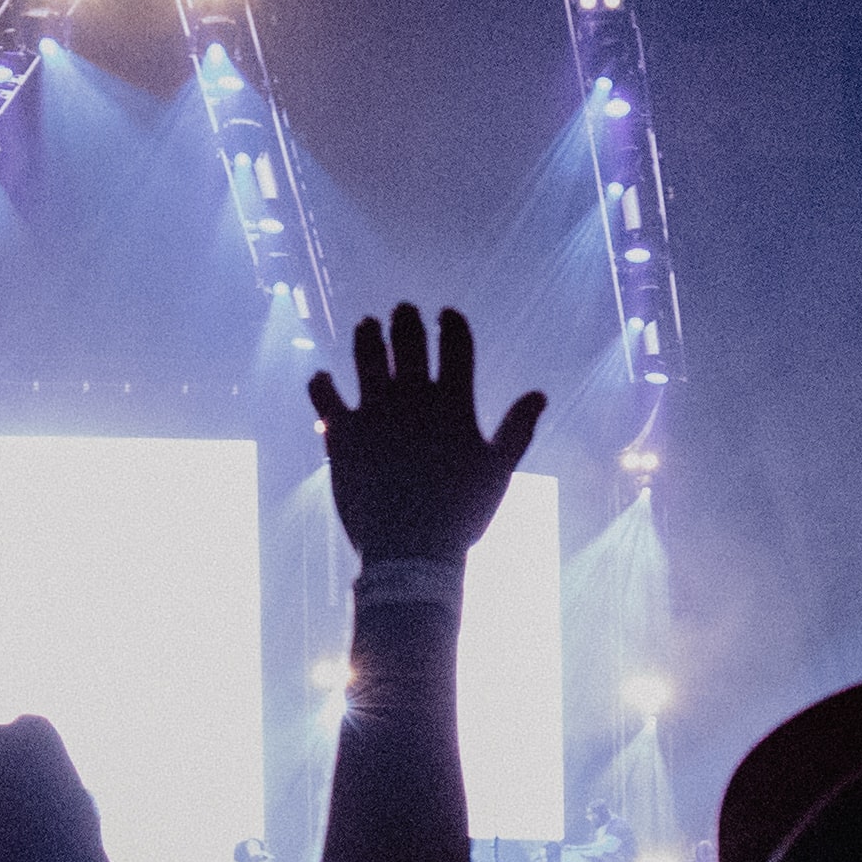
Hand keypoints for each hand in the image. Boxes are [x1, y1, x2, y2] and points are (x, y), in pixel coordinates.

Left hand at [304, 305, 540, 570]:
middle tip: (402, 310)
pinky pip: (324, 395)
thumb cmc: (461, 515)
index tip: (446, 313)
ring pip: (366, 357)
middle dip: (406, 321)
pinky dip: (321, 384)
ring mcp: (374, 411)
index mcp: (454, 403)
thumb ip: (518, 429)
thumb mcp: (498, 472)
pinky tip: (322, 378)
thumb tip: (540, 394)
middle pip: (409, 342)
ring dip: (366, 337)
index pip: (456, 345)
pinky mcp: (341, 432)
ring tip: (366, 324)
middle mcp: (413, 398)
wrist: (409, 551)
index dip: (452, 324)